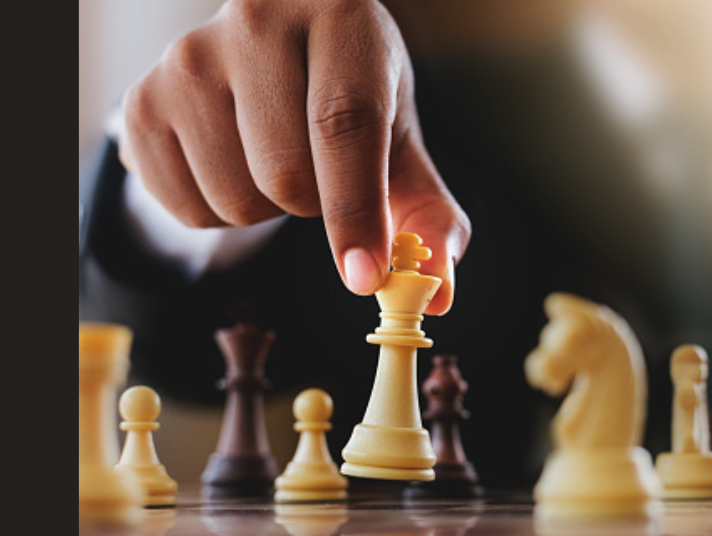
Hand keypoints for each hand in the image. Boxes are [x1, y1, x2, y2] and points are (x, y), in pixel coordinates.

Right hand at [120, 0, 469, 314]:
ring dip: (268, 210)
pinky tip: (235, 162)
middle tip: (322, 169)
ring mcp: (188, 59)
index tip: (365, 276)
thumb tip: (439, 291)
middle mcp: (255, 22)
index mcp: (339, 15)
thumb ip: (426, 209)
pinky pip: (186, 211)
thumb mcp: (396, 133)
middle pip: (286, 177)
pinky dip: (220, 212)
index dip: (356, 208)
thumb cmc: (347, 89)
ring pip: (234, 201)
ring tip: (276, 157)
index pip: (343, 123)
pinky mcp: (144, 101)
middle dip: (315, 205)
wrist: (274, 44)